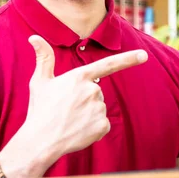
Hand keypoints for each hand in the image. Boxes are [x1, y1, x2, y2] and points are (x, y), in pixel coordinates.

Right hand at [23, 34, 147, 159]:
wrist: (41, 140)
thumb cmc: (40, 109)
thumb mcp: (40, 81)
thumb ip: (44, 57)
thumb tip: (34, 37)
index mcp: (79, 77)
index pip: (108, 65)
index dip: (128, 59)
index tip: (144, 55)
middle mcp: (92, 90)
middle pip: (96, 91)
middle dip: (84, 99)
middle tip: (66, 109)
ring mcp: (98, 108)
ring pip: (98, 108)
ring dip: (88, 114)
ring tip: (70, 120)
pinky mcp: (102, 125)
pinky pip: (101, 124)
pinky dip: (92, 128)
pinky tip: (78, 130)